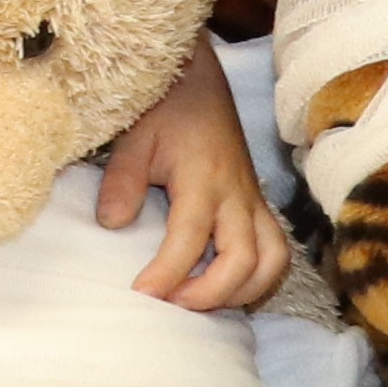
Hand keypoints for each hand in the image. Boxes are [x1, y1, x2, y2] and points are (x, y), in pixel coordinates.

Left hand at [94, 44, 288, 313]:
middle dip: (211, 293)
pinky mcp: (258, 204)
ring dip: (242, 291)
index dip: (169, 273)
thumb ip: (122, 181)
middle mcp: (237, 195)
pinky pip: (276, 250)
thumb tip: (111, 225)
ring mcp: (254, 201)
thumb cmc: (163, 108)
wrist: (198, 80)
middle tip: (171, 306)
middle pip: (244, 259)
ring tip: (200, 303)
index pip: (191, 238)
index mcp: (204, 179)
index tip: (142, 294)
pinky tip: (227, 288)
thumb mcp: (134, 138)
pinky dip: (259, 277)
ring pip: (271, 261)